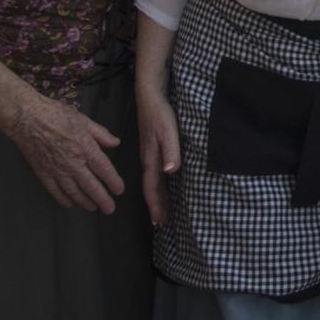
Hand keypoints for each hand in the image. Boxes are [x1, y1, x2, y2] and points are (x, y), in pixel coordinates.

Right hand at [7, 92, 124, 212]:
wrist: (27, 118)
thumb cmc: (55, 115)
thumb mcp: (84, 120)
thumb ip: (101, 134)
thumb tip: (115, 143)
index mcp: (85, 148)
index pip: (104, 169)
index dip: (113, 182)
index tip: (119, 190)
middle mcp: (72, 162)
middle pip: (91, 186)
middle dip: (102, 199)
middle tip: (110, 209)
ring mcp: (56, 169)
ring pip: (74, 191)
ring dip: (85, 201)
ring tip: (93, 208)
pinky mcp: (43, 172)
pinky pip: (55, 190)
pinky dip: (63, 198)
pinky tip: (70, 204)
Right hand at [136, 83, 180, 225]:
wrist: (150, 95)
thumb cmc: (160, 113)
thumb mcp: (168, 131)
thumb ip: (171, 150)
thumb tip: (170, 172)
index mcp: (151, 158)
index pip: (152, 187)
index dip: (156, 204)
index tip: (159, 221)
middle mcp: (148, 159)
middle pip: (152, 187)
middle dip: (156, 205)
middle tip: (161, 223)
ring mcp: (150, 153)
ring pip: (153, 180)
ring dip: (157, 196)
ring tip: (162, 211)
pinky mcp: (153, 147)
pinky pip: (155, 171)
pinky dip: (159, 183)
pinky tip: (164, 184)